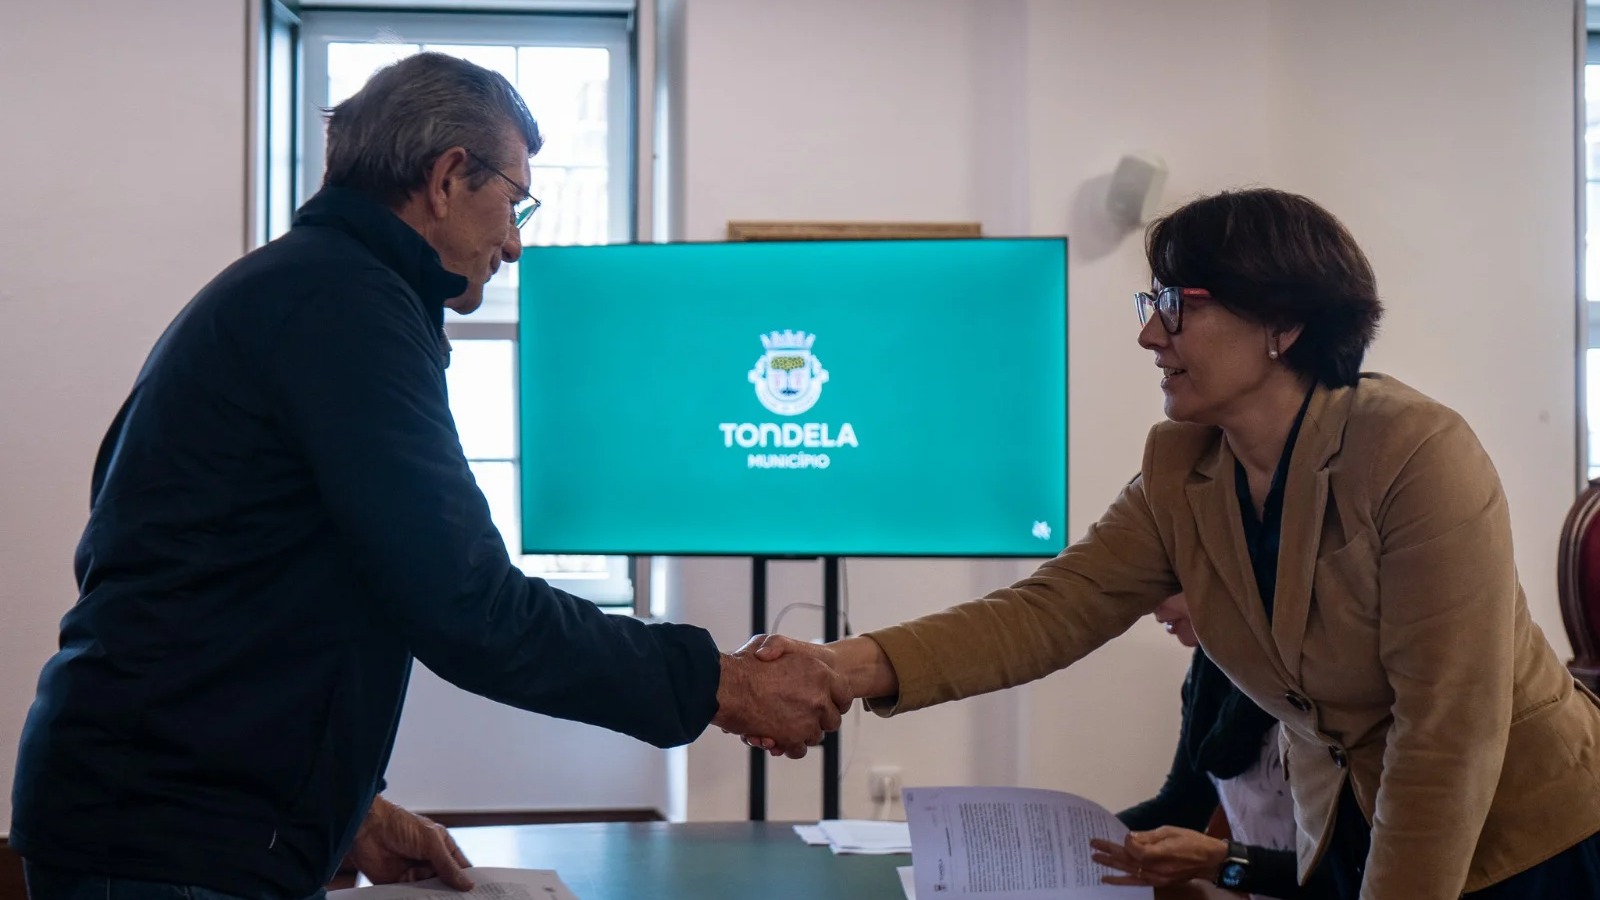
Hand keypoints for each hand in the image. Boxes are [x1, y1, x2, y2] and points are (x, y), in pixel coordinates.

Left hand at [347, 795, 472, 889]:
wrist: (367, 829)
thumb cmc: (400, 824)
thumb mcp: (431, 841)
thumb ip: (448, 864)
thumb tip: (467, 883)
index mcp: (441, 848)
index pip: (460, 868)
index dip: (469, 880)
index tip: (478, 893)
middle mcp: (429, 863)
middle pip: (446, 884)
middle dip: (452, 893)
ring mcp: (414, 874)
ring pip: (429, 893)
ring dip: (435, 898)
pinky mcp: (397, 885)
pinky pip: (410, 897)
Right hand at [712, 638, 850, 758]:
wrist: (728, 686)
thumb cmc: (747, 664)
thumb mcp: (771, 642)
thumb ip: (784, 648)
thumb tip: (790, 659)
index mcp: (821, 673)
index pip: (844, 692)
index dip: (836, 700)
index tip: (827, 703)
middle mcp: (820, 698)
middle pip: (833, 719)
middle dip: (819, 720)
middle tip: (804, 717)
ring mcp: (808, 720)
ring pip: (816, 736)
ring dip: (802, 734)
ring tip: (785, 727)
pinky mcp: (793, 738)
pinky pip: (799, 749)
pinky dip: (789, 747)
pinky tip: (776, 739)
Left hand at [1089, 826, 1228, 886]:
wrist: (1209, 860)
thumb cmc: (1191, 841)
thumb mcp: (1170, 832)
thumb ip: (1148, 837)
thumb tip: (1129, 838)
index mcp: (1161, 853)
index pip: (1135, 851)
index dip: (1126, 843)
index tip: (1122, 835)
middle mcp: (1158, 869)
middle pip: (1128, 861)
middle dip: (1110, 853)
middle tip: (1093, 847)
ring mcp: (1158, 878)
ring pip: (1129, 872)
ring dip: (1111, 866)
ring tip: (1095, 860)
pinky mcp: (1159, 882)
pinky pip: (1136, 882)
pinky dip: (1122, 881)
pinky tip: (1109, 879)